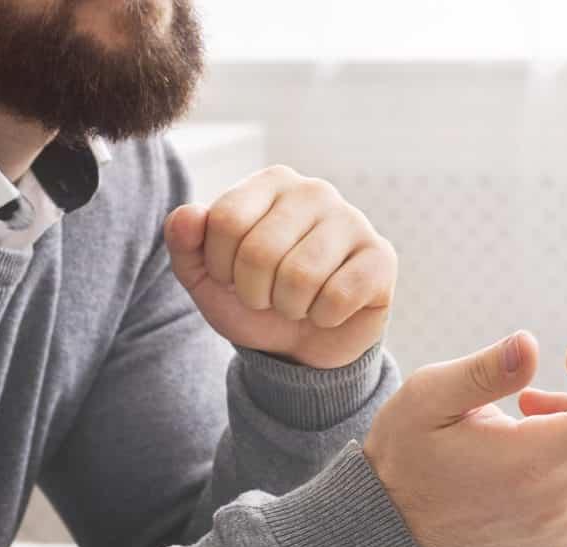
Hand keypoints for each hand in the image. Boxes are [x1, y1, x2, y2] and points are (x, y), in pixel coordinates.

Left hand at [166, 166, 394, 369]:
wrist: (306, 343)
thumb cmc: (257, 300)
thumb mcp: (208, 278)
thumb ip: (186, 244)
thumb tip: (187, 215)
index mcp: (271, 182)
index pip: (225, 220)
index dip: (219, 266)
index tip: (232, 279)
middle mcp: (314, 191)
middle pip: (260, 251)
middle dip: (254, 293)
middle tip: (267, 298)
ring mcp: (353, 220)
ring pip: (300, 276)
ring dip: (289, 308)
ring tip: (297, 304)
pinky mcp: (381, 257)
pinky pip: (338, 296)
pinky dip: (323, 318)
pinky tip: (329, 311)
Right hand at [363, 331, 566, 546]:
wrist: (387, 528)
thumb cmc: (405, 452)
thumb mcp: (429, 397)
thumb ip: (485, 371)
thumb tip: (532, 345)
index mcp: (534, 462)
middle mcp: (559, 500)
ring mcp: (561, 526)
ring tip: (527, 406)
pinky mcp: (556, 540)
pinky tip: (526, 443)